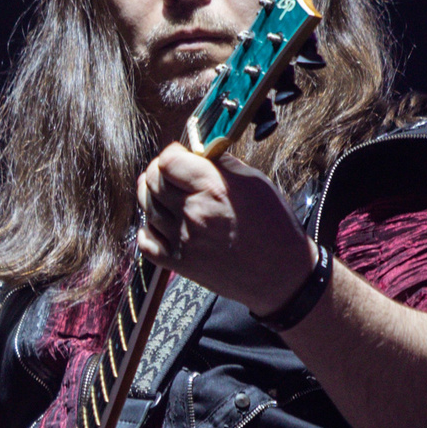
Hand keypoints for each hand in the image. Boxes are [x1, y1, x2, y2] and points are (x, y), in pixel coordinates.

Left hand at [135, 143, 314, 313]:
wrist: (281, 274)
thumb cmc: (274, 226)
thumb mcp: (255, 182)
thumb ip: (221, 164)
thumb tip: (199, 152)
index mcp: (213, 188)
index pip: (168, 160)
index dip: (172, 153)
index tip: (180, 155)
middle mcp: (193, 213)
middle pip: (151, 181)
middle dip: (159, 171)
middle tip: (172, 173)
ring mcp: (182, 240)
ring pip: (147, 207)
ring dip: (153, 196)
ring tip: (168, 195)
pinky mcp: (178, 263)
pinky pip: (145, 240)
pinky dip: (148, 228)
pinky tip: (162, 223)